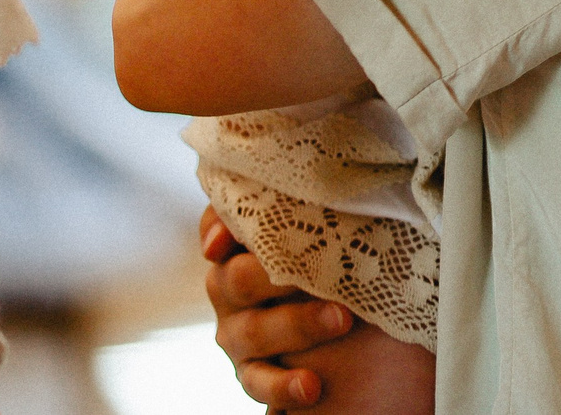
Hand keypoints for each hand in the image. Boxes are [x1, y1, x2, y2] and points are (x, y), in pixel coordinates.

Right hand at [200, 209, 437, 412]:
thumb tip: (339, 175)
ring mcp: (237, 333)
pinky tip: (311, 386)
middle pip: (239, 278)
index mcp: (240, 247)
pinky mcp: (250, 372)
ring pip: (254, 331)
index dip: (218, 227)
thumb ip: (313, 205)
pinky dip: (283, 385)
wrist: (337, 323)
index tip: (227, 238)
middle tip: (326, 269)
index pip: (219, 226)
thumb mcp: (322, 227)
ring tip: (342, 319)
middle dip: (279, 274)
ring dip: (299, 324)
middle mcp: (229, 288)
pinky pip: (259, 382)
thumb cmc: (327, 258)